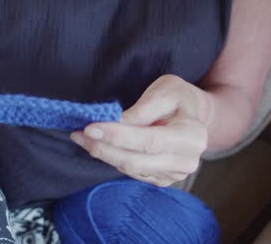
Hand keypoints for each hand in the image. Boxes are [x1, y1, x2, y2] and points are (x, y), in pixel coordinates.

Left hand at [71, 75, 210, 186]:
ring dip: (103, 154)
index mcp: (191, 136)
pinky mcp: (162, 179)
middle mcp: (185, 161)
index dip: (117, 136)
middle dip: (103, 148)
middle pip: (135, 160)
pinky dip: (113, 159)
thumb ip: (143, 108)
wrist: (192, 116)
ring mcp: (174, 174)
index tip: (90, 127)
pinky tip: (101, 146)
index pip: (148, 140)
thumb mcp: (165, 90)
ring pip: (130, 169)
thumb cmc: (178, 99)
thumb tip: (117, 123)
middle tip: (78, 135)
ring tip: (83, 138)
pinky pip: (132, 173)